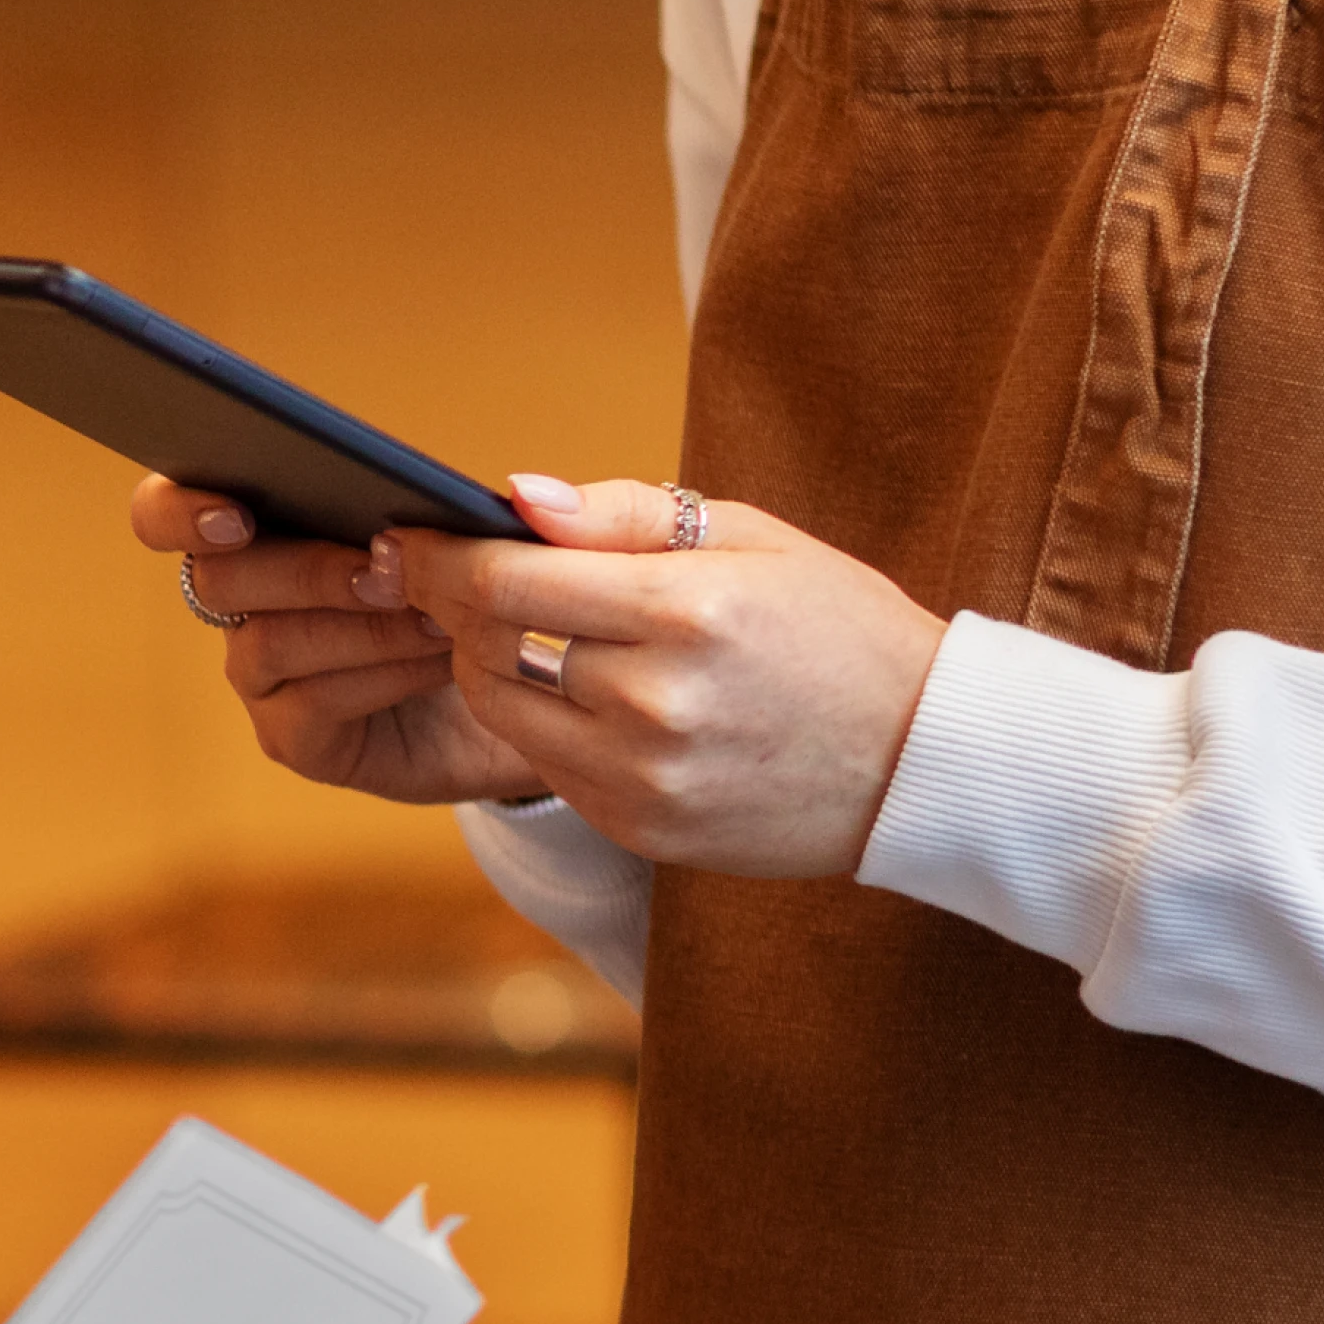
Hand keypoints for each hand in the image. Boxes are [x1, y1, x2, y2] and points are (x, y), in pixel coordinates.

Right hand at [132, 473, 545, 808]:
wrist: (519, 685)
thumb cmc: (478, 588)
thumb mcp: (465, 526)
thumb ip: (445, 498)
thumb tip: (479, 490)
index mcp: (260, 527)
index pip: (164, 513)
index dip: (179, 510)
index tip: (236, 517)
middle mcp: (243, 602)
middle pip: (216, 578)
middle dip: (305, 570)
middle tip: (387, 569)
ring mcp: (260, 676)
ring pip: (270, 643)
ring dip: (362, 626)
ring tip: (442, 617)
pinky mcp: (292, 737)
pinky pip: (312, 703)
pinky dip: (384, 674)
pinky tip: (442, 660)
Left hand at [369, 474, 947, 878]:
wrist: (920, 757)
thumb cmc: (835, 627)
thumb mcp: (750, 538)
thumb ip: (622, 515)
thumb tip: (513, 496)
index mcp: (684, 612)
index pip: (505, 582)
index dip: (436, 559)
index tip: (403, 539)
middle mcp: (655, 703)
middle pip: (487, 648)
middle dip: (457, 609)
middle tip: (463, 581)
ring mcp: (643, 777)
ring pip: (502, 712)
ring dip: (489, 666)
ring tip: (522, 631)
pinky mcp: (639, 827)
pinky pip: (545, 765)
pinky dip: (541, 722)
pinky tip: (580, 694)